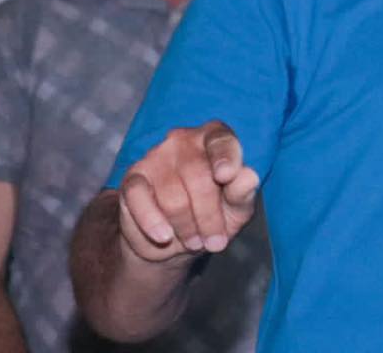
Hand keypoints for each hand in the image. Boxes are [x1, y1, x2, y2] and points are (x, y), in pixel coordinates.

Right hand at [116, 120, 257, 262]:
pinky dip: (153, 222)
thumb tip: (249, 177)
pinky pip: (140, 199)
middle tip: (215, 242)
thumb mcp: (236, 210)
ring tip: (194, 241)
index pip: (222, 141)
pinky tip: (164, 237)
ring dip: (186, 227)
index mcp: (215, 139)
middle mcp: (184, 140)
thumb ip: (243, 194)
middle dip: (209, 216)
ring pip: (173, 196)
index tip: (226, 176)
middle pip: (199, 177)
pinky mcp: (133, 179)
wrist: (171, 239)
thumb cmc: (212, 215)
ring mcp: (156, 157)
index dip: (225, 157)